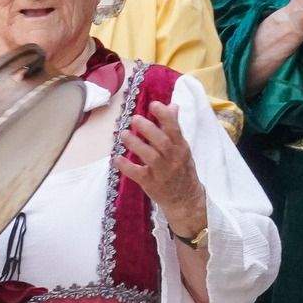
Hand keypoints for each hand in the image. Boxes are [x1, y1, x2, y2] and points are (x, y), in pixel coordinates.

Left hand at [116, 101, 207, 238]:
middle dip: (148, 129)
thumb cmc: (181, 169)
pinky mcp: (151, 184)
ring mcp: (162, 172)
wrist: (185, 199)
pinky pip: (138, 174)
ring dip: (136, 144)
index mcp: (181, 147)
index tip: (153, 104)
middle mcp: (173, 159)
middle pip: (162, 142)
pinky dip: (127, 166)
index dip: (164, 116)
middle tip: (134, 119)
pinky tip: (117, 158)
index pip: (175, 129)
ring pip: (150, 156)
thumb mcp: (182, 148)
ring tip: (123, 134)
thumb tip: (172, 105)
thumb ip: (174, 127)